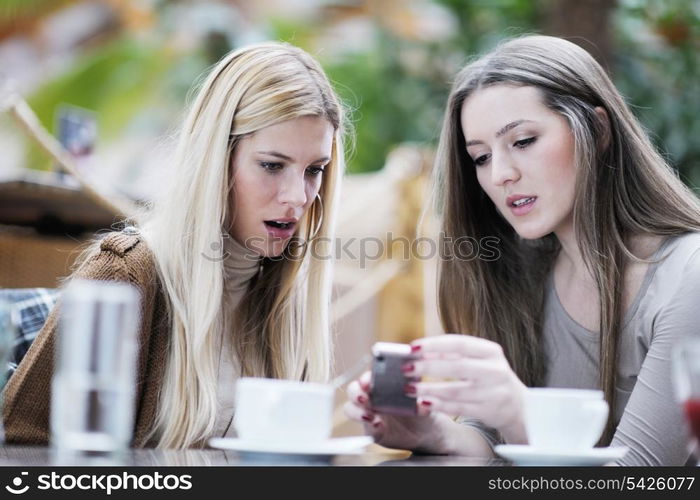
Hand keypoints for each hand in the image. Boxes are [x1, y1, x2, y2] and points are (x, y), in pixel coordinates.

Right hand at [343, 371, 453, 452]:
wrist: (426, 433)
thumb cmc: (425, 409)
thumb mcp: (427, 400)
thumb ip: (421, 398)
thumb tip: (421, 401)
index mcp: (386, 380)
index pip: (370, 372)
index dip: (367, 375)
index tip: (369, 381)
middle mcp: (374, 392)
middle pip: (355, 387)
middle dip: (356, 391)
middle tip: (363, 397)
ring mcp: (369, 409)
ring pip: (351, 405)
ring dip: (356, 409)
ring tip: (369, 416)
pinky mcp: (369, 426)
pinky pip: (359, 423)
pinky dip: (365, 424)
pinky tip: (377, 425)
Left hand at [407, 334, 527, 443]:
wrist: (519, 407)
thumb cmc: (489, 377)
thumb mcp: (479, 360)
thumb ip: (453, 354)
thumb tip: (419, 351)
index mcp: (491, 351)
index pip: (459, 343)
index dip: (434, 344)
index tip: (413, 347)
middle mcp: (495, 370)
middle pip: (457, 366)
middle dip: (428, 367)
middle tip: (406, 368)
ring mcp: (494, 392)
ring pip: (456, 390)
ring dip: (429, 389)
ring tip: (410, 388)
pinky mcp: (489, 411)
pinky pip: (459, 408)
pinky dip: (439, 405)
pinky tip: (423, 403)